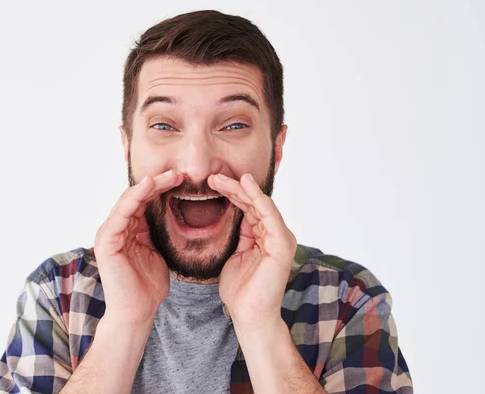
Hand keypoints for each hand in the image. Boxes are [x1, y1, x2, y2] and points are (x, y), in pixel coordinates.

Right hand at [94, 170, 183, 325]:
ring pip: (129, 200)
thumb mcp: (157, 252)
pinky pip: (121, 213)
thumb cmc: (147, 286)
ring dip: (149, 186)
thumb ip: (157, 233)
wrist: (137, 312)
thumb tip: (171, 216)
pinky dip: (134, 197)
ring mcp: (109, 233)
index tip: (182, 180)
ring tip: (169, 176)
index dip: (161, 188)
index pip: (143, 201)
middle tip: (178, 173)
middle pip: (136, 196)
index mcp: (127, 230)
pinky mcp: (107, 240)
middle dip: (157, 183)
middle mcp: (115, 228)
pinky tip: (148, 186)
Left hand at [208, 173, 296, 329]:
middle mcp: (274, 234)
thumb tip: (230, 217)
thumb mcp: (234, 255)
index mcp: (264, 236)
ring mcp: (281, 239)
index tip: (210, 184)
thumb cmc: (240, 290)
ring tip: (221, 179)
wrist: (249, 315)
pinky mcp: (282, 245)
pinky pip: (269, 215)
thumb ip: (238, 236)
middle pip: (254, 203)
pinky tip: (246, 186)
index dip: (231, 193)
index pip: (248, 208)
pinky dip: (258, 198)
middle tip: (212, 177)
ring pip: (260, 204)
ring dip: (241, 189)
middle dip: (233, 187)